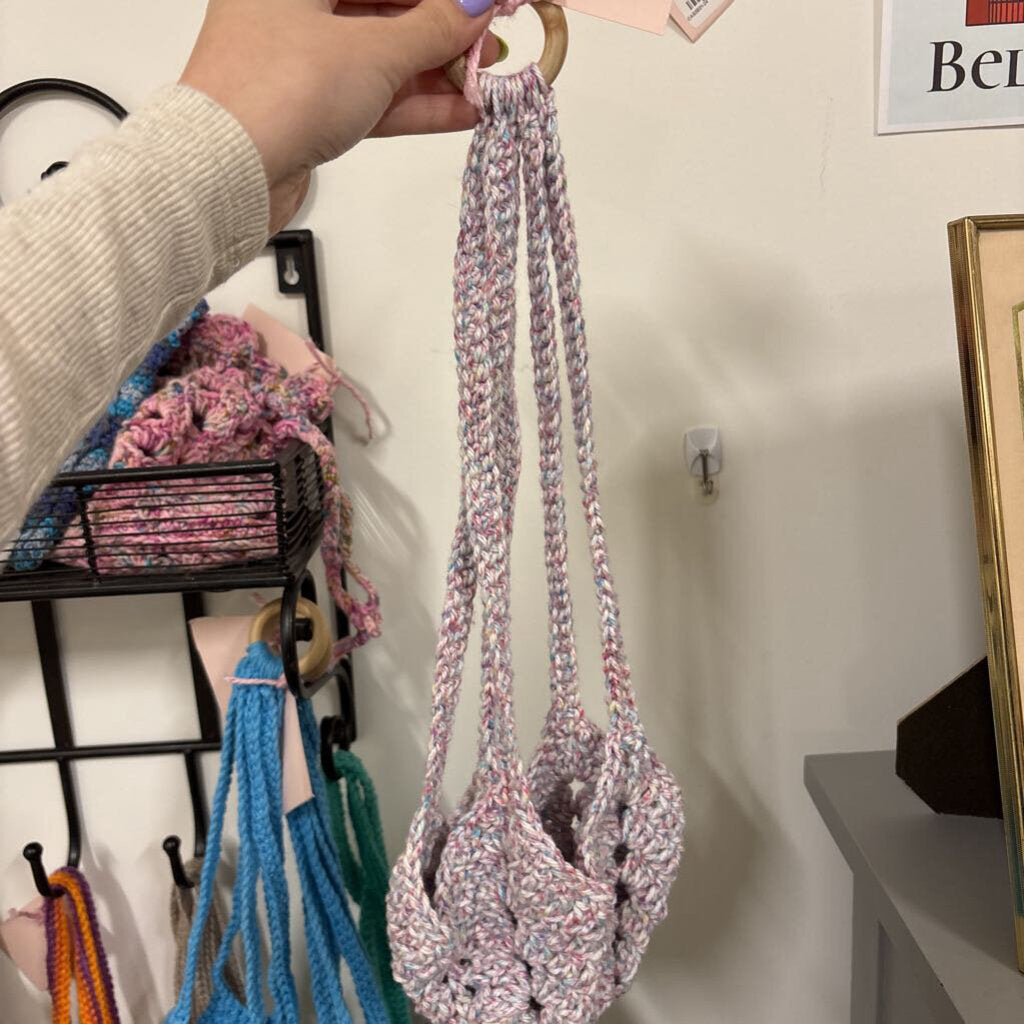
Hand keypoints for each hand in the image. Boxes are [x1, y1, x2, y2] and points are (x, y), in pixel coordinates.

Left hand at [180, 0, 500, 231]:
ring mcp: (302, 62)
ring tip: (487, 81)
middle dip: (444, 29)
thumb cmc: (275, 91)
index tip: (488, 2)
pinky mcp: (311, 110)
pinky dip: (416, 105)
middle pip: (385, 9)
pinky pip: (373, 98)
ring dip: (438, 71)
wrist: (225, 174)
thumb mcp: (371, 52)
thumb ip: (431, 28)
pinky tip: (462, 111)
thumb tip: (474, 6)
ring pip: (383, 58)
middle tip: (491, 42)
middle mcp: (293, 9)